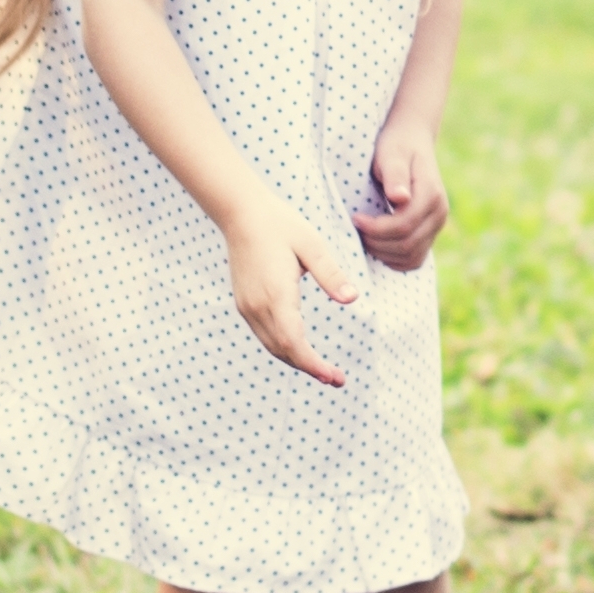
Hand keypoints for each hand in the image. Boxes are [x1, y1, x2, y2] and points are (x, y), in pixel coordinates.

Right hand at [224, 202, 363, 387]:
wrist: (241, 213)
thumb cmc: (280, 225)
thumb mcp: (311, 245)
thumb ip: (330, 274)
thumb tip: (352, 299)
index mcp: (276, 294)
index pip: (294, 342)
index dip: (313, 364)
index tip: (334, 376)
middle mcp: (257, 306)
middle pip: (283, 350)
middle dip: (310, 368)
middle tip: (337, 379)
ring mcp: (247, 306)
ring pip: (272, 346)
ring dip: (296, 361)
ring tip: (323, 371)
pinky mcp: (244, 303)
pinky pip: (264, 335)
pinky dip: (283, 347)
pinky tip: (300, 349)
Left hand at [354, 124, 448, 271]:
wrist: (412, 141)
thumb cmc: (397, 145)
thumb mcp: (392, 154)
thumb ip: (395, 175)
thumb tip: (400, 198)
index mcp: (431, 194)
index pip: (404, 225)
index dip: (376, 228)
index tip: (355, 218)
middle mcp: (439, 213)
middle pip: (407, 245)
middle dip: (376, 242)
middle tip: (356, 228)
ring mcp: (436, 225)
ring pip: (411, 257)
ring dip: (383, 252)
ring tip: (364, 236)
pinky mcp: (430, 233)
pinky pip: (414, 260)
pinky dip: (394, 259)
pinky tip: (377, 245)